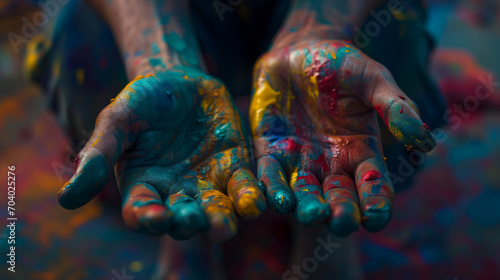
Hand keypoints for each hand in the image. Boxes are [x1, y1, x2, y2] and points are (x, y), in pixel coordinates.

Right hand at [58, 66, 265, 240]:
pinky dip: (250, 198)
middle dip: (189, 223)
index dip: (148, 219)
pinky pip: (244, 188)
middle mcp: (177, 193)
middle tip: (194, 219)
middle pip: (183, 220)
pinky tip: (256, 202)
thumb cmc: (142, 101)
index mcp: (144, 187)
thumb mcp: (116, 122)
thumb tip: (65, 200)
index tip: (156, 218)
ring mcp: (208, 183)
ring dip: (222, 220)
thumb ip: (98, 156)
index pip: (143, 214)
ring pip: (217, 211)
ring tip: (225, 225)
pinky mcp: (235, 168)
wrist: (179, 79)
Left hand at [250, 40, 434, 235]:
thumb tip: (426, 140)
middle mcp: (331, 164)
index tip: (376, 218)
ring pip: (303, 192)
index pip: (373, 186)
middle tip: (341, 222)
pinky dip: (272, 188)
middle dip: (341, 212)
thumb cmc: (342, 65)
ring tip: (311, 214)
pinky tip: (275, 199)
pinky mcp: (271, 151)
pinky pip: (270, 174)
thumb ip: (395, 107)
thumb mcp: (373, 80)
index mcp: (362, 151)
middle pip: (338, 197)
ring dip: (306, 206)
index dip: (377, 204)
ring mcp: (300, 160)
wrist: (300, 51)